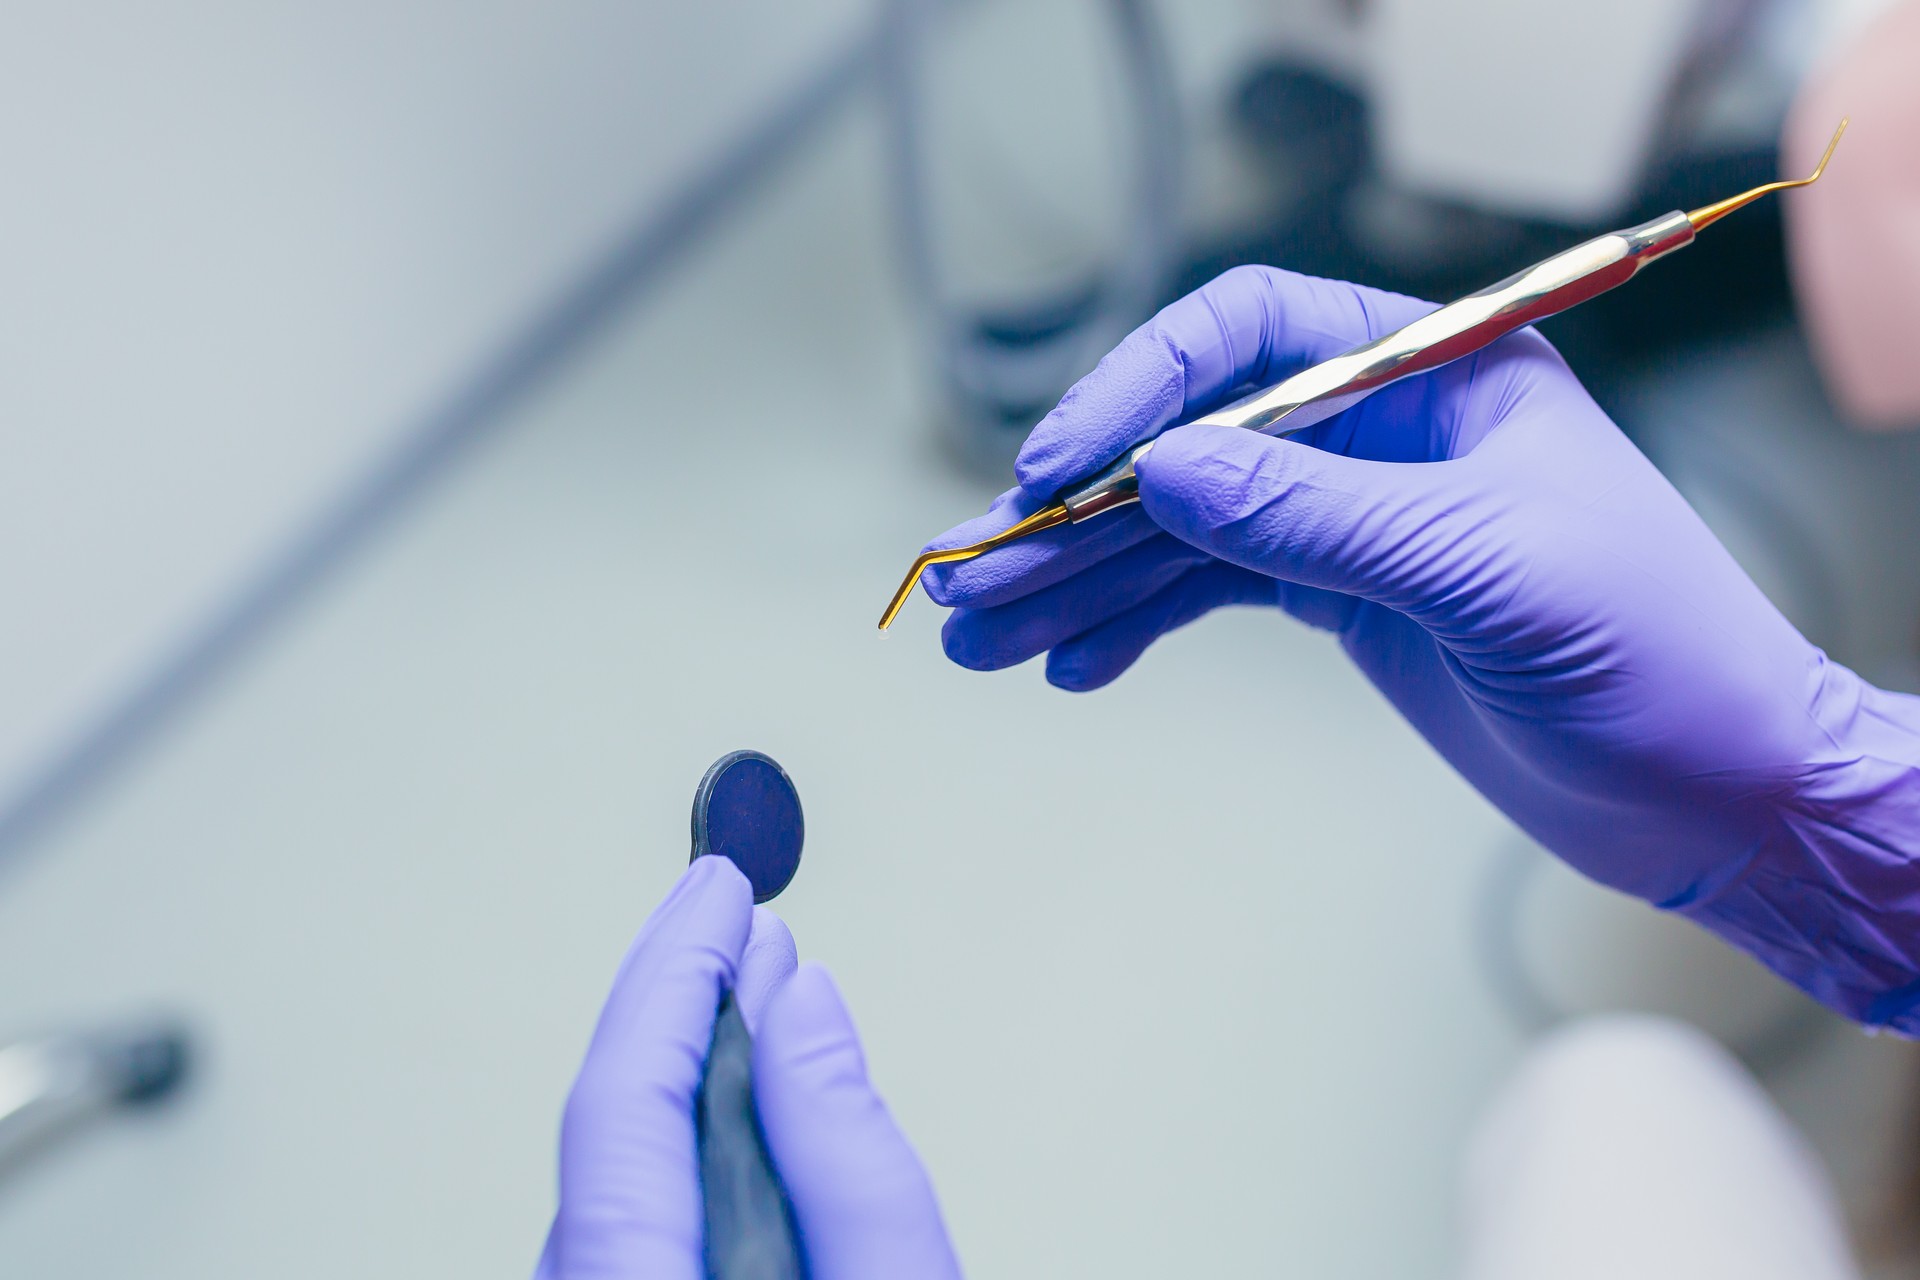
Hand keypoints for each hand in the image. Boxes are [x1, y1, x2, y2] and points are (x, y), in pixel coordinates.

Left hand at [534, 856, 961, 1277]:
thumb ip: (854, 1164)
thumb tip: (803, 1003)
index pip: (624, 1098)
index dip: (680, 971)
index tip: (724, 888)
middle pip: (607, 1123)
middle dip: (679, 993)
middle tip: (730, 904)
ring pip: (623, 1165)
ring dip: (690, 1058)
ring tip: (755, 975)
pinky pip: (640, 1211)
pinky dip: (692, 1133)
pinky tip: (744, 1089)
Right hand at [926, 265, 1919, 1027]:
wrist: (1722, 793)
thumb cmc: (1660, 657)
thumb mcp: (1488, 571)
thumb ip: (1321, 519)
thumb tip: (1164, 471)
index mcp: (1436, 374)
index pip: (1247, 334)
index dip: (1139, 388)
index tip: (1058, 466)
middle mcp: (1381, 434)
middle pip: (1189, 443)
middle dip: (1075, 510)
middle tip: (969, 573)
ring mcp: (1355, 522)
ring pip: (1184, 531)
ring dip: (1081, 580)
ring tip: (981, 636)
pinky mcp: (1346, 602)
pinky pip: (1213, 595)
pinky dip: (1136, 626)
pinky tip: (1073, 664)